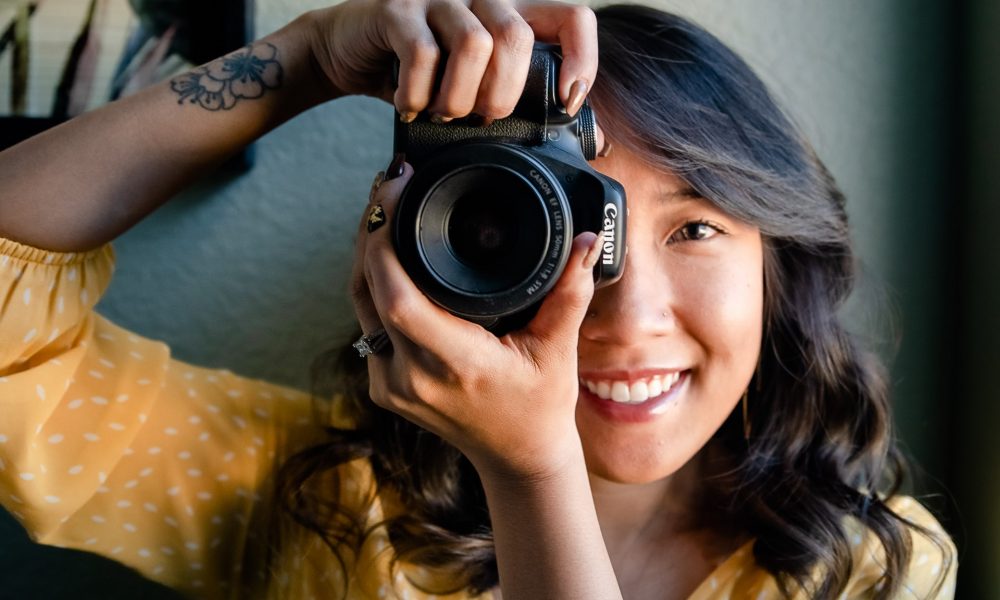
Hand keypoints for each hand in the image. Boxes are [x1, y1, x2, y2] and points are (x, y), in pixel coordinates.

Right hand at [304, 0, 598, 120]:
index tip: (566, 100)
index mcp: (510, 13)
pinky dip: (418, 94)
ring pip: (475, 44)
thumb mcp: (478, 87)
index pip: (571, 18)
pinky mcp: (398, 9)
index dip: (581, 59)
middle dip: (503, 93)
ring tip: (444, 113)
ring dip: (460, 96)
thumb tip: (591, 141)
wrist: (348, 51)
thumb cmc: (420, 73)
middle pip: (517, 36)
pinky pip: (422, 53)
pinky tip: (410, 107)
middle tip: (481, 117)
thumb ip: (524, 101)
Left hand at [350, 164, 602, 480]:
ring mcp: (389, 385)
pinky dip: (371, 283)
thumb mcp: (558, 349)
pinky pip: (366, 321)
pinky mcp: (382, 385)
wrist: (517, 456)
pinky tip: (386, 253)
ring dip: (365, 253)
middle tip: (391, 185)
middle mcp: (412, 378)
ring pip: (358, 304)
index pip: (398, 300)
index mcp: (456, 366)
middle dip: (372, 231)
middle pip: (366, 290)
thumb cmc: (539, 406)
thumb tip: (584, 239)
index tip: (398, 193)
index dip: (385, 243)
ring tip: (385, 208)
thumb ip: (570, 292)